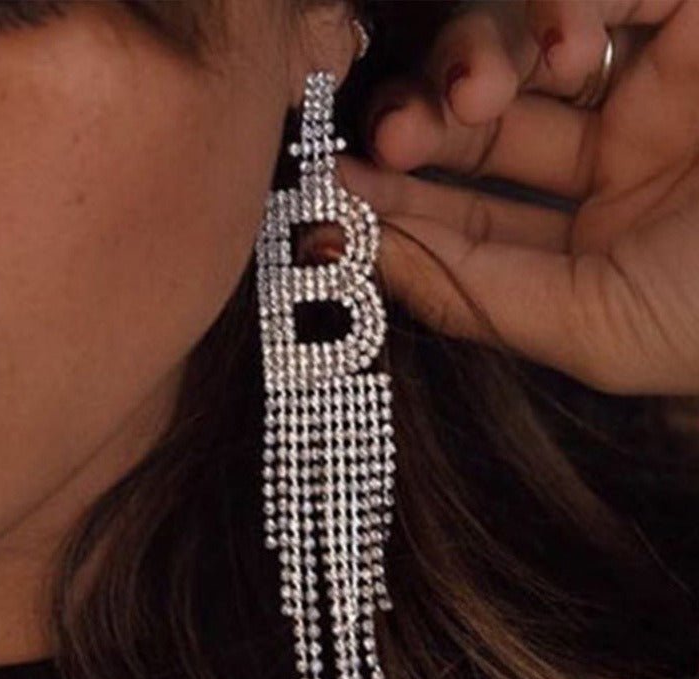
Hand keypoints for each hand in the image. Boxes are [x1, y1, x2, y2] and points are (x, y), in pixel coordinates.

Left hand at [331, 0, 698, 393]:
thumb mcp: (597, 326)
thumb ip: (481, 295)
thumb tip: (371, 257)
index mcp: (598, 239)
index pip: (471, 215)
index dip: (398, 205)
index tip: (332, 194)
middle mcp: (623, 154)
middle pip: (484, 125)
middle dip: (424, 129)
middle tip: (386, 141)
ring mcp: (665, 77)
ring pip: (527, 48)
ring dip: (476, 65)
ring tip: (474, 97)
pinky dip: (566, 3)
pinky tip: (558, 45)